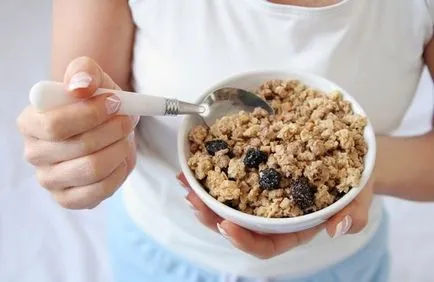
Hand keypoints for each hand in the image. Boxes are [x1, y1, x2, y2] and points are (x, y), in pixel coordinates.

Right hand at [17, 57, 138, 208]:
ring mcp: (50, 180)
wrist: (106, 126)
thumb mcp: (93, 79)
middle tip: (127, 120)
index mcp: (31, 122)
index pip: (54, 125)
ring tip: (125, 137)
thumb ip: (84, 72)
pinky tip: (119, 158)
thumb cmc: (96, 103)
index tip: (116, 102)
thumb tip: (80, 87)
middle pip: (79, 148)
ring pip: (93, 170)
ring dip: (119, 149)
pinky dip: (118, 172)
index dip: (91, 114)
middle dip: (113, 131)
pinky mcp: (69, 199)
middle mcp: (34, 153)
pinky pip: (100, 191)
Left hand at [177, 172, 372, 258]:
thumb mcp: (360, 197)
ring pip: (229, 204)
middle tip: (192, 199)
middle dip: (211, 215)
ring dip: (205, 194)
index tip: (224, 226)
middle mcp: (274, 216)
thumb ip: (354, 216)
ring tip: (186, 179)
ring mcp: (264, 196)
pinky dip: (213, 173)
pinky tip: (198, 163)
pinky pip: (233, 178)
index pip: (265, 245)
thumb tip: (338, 229)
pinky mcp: (259, 174)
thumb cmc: (355, 183)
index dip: (243, 240)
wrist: (351, 157)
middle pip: (237, 225)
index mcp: (294, 229)